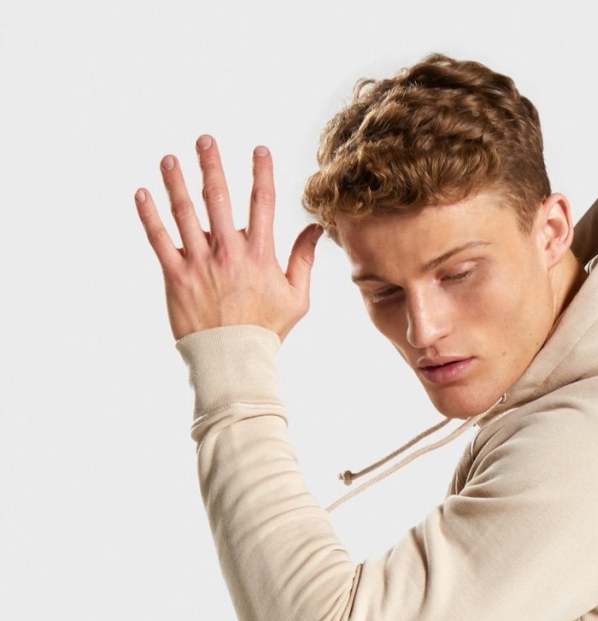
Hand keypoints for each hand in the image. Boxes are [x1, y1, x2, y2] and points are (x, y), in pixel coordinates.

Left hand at [135, 134, 322, 342]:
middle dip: (212, 166)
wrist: (234, 362)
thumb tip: (314, 229)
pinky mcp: (176, 277)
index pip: (263, 205)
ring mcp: (200, 264)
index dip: (261, 173)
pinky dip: (149, 215)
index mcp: (259, 256)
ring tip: (169, 159)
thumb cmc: (267, 331)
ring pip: (185, 213)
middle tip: (205, 140)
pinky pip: (159, 240)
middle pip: (218, 199)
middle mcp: (228, 254)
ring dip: (175, 182)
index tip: (259, 149)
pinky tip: (142, 193)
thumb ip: (304, 261)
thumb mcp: (297, 299)